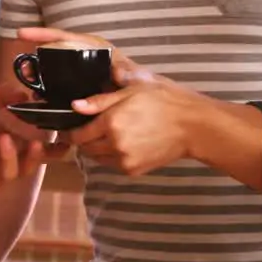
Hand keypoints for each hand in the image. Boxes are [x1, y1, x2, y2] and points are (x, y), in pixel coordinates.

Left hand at [0, 84, 50, 192]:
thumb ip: (3, 93)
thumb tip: (26, 92)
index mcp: (11, 143)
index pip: (38, 149)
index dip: (54, 150)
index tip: (67, 144)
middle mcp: (4, 161)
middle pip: (31, 166)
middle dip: (36, 156)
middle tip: (37, 142)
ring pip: (12, 173)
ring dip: (9, 156)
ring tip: (2, 139)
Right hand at [16, 26, 144, 87]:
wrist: (148, 101)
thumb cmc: (143, 84)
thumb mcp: (136, 77)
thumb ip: (127, 75)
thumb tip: (116, 73)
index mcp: (96, 48)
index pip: (65, 36)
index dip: (43, 33)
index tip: (22, 33)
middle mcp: (86, 56)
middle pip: (55, 51)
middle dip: (37, 59)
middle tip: (23, 68)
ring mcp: (81, 72)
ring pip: (56, 70)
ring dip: (41, 76)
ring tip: (29, 85)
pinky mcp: (81, 87)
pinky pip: (61, 86)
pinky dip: (50, 90)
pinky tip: (41, 98)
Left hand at [60, 75, 203, 175]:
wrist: (191, 126)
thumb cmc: (162, 101)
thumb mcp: (131, 91)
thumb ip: (99, 101)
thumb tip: (75, 106)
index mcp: (111, 123)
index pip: (78, 134)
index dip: (71, 130)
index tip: (70, 125)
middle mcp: (114, 145)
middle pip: (85, 148)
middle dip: (83, 139)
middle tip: (89, 128)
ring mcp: (124, 161)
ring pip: (97, 158)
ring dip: (96, 148)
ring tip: (106, 135)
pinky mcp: (133, 171)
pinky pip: (112, 164)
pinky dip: (111, 156)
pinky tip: (121, 143)